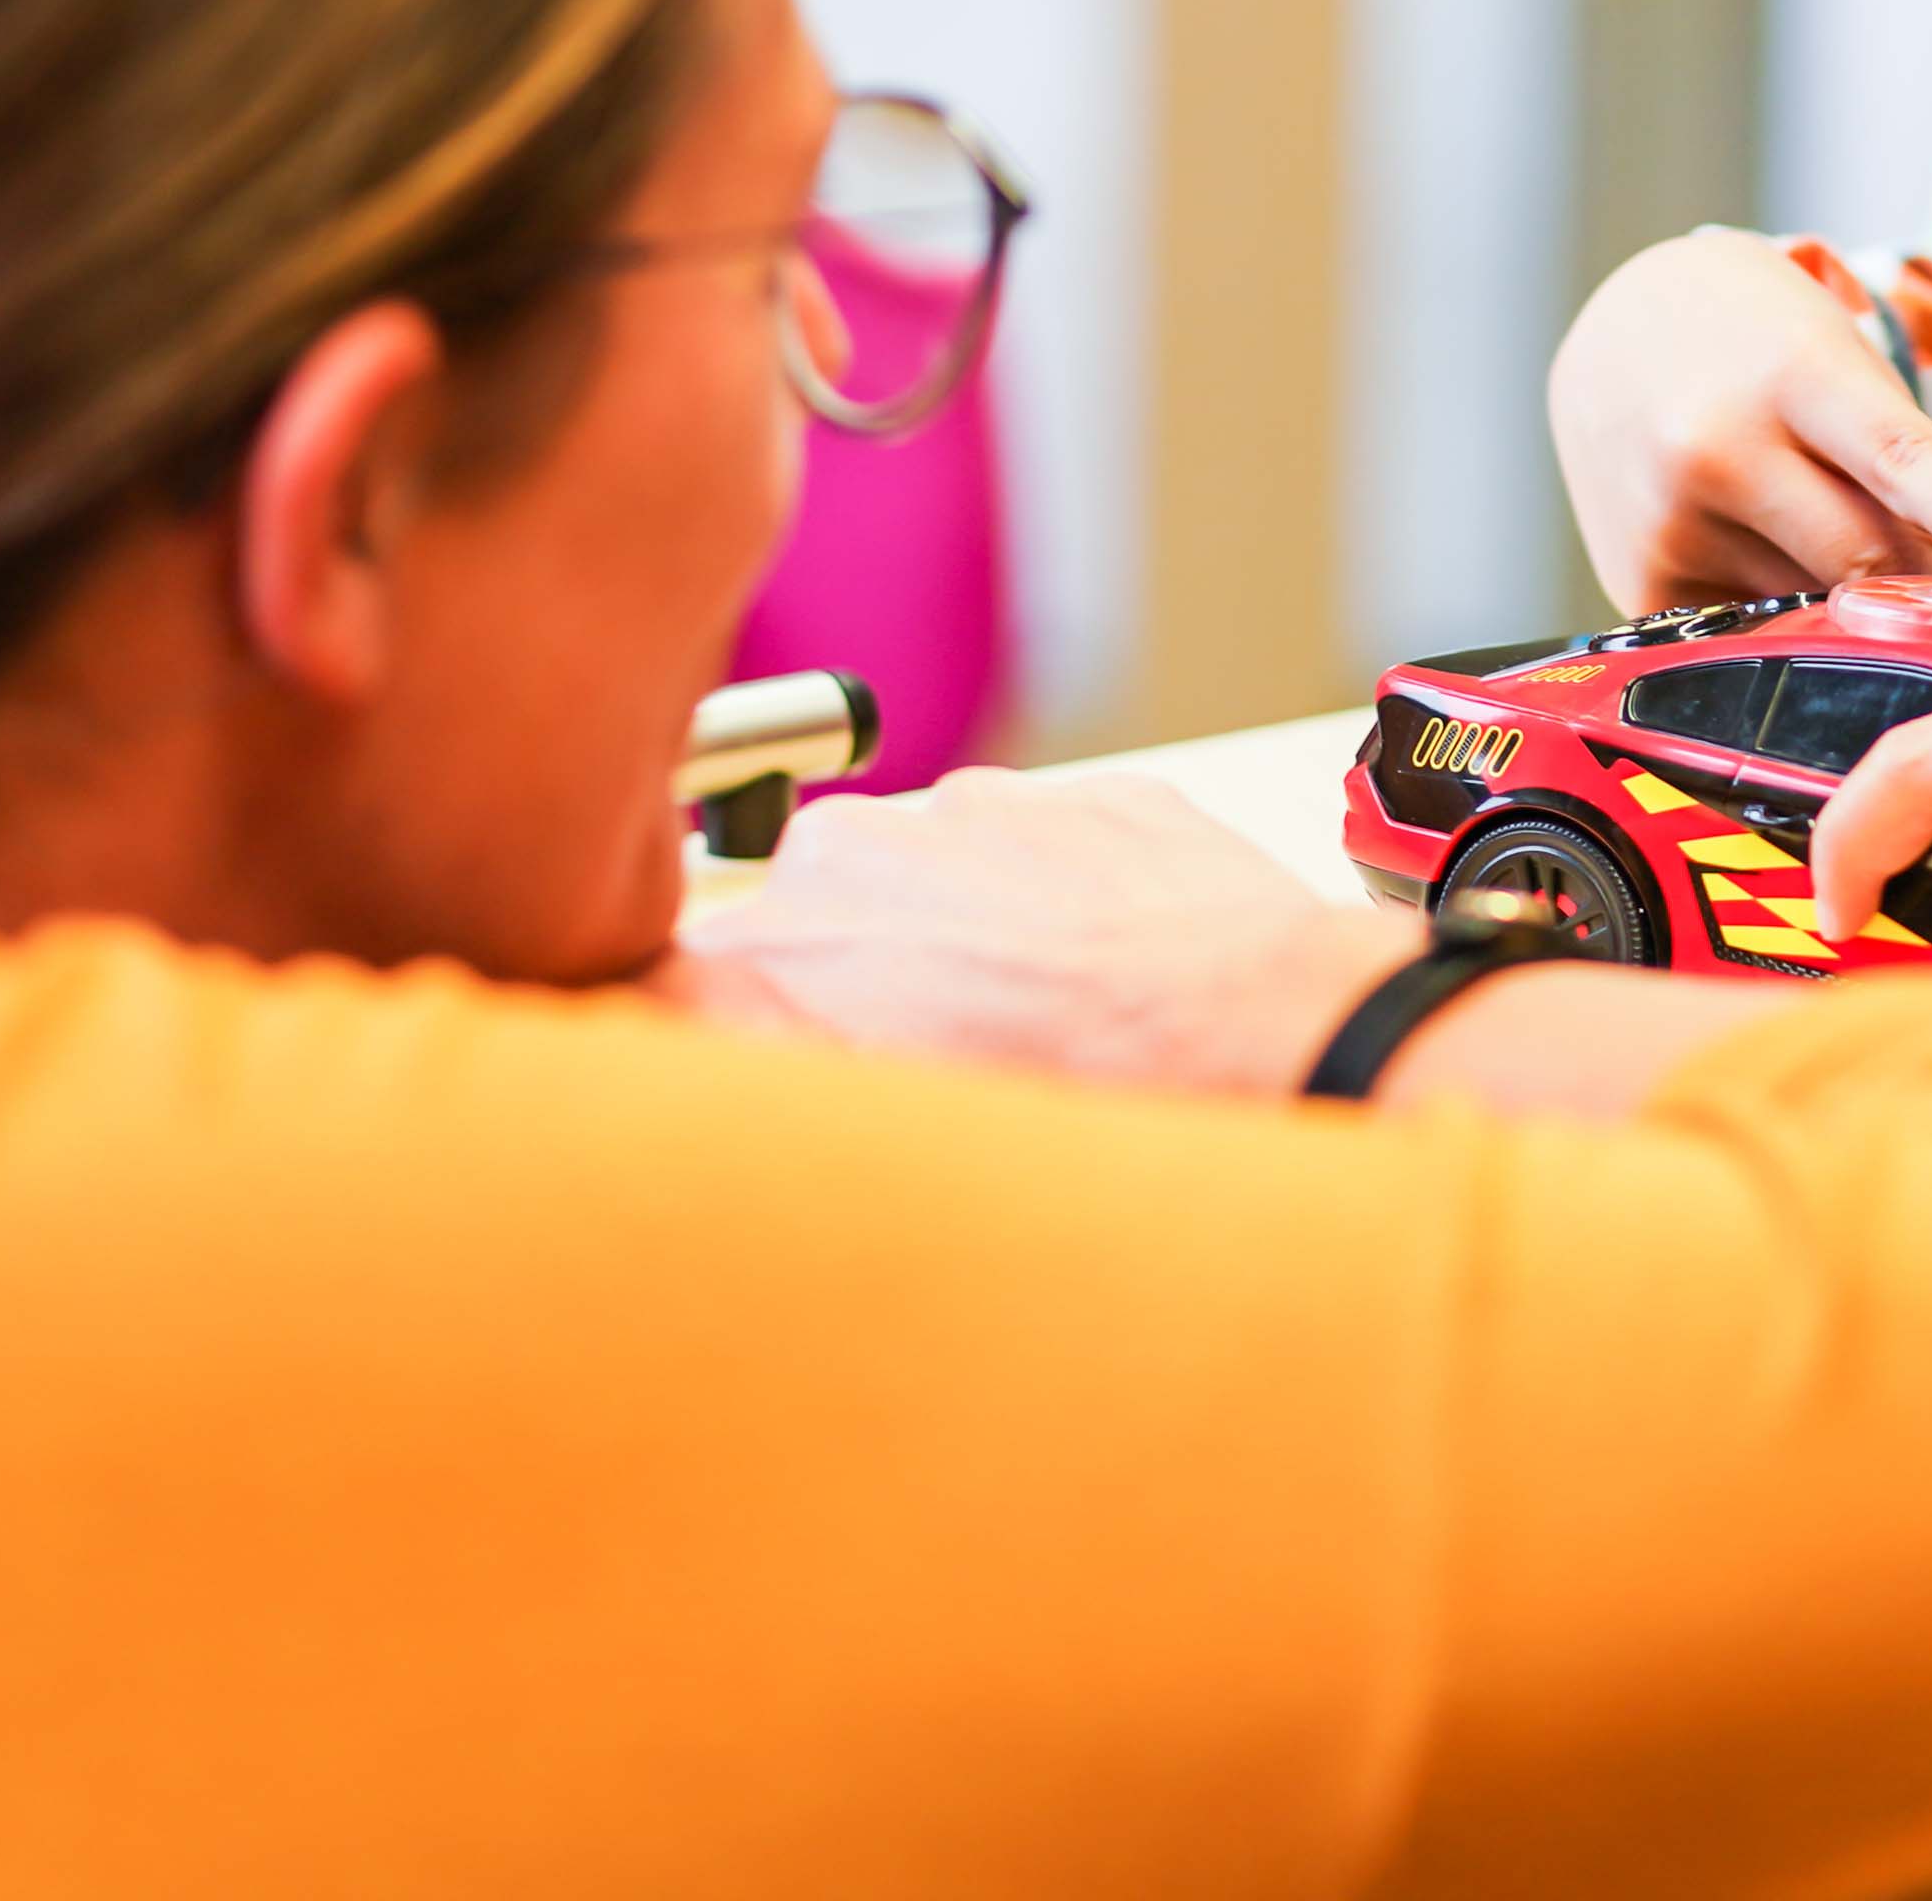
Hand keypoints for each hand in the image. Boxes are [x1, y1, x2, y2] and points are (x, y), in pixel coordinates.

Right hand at [686, 768, 1411, 1094]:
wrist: (1260, 1028)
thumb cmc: (1084, 1112)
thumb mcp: (877, 1139)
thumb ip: (757, 1077)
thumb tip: (683, 1062)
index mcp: (781, 953)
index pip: (671, 980)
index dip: (704, 1029)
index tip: (738, 1065)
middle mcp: (854, 857)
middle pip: (808, 922)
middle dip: (851, 988)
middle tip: (932, 1065)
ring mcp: (976, 809)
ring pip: (931, 881)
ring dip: (964, 945)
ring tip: (1046, 1033)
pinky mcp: (1086, 793)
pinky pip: (1042, 852)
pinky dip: (1062, 909)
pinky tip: (1112, 983)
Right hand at [1547, 228, 1931, 613]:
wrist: (1611, 331)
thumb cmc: (1756, 341)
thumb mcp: (1833, 356)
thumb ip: (1896, 458)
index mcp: (1789, 372)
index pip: (1891, 452)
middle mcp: (1719, 448)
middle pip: (1862, 558)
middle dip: (1927, 592)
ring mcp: (1673, 523)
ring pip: (1812, 609)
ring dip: (1851, 609)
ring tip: (1838, 558)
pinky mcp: (1642, 585)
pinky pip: (1753, 634)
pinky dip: (1784, 623)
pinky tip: (1775, 571)